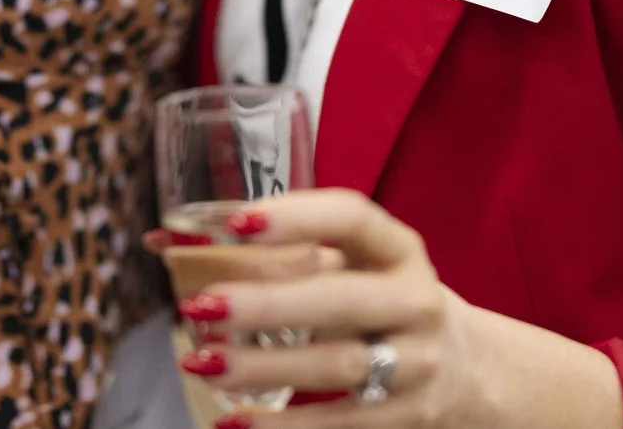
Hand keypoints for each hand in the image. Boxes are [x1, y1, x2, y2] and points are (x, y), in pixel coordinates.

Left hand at [163, 190, 619, 426]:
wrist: (464, 367)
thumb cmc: (378, 299)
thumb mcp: (346, 265)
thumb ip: (271, 253)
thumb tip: (159, 239)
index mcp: (398, 249)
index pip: (352, 218)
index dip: (297, 215)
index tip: (236, 219)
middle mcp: (414, 301)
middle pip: (341, 301)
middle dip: (268, 304)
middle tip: (201, 305)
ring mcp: (416, 362)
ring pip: (338, 366)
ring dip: (265, 367)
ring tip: (203, 361)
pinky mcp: (406, 416)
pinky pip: (343, 422)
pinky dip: (286, 426)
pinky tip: (234, 421)